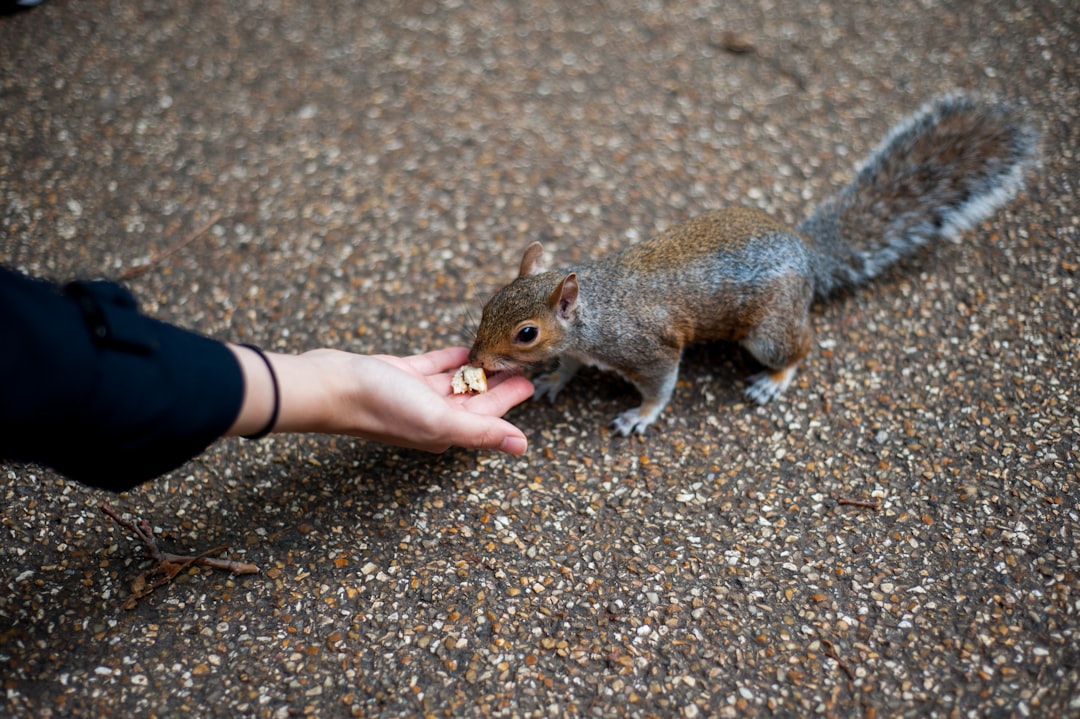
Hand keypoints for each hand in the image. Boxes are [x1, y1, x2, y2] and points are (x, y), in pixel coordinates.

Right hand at [227, 345, 533, 455]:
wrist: (331, 385)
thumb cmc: (382, 406)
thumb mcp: (440, 420)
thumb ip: (482, 432)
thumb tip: (521, 446)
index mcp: (444, 431)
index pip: (487, 417)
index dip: (510, 401)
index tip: (531, 382)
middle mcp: (431, 416)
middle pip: (474, 399)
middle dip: (498, 384)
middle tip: (523, 363)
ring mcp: (414, 395)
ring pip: (455, 382)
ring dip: (477, 369)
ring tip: (500, 352)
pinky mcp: (399, 374)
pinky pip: (432, 366)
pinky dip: (450, 359)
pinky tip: (465, 349)